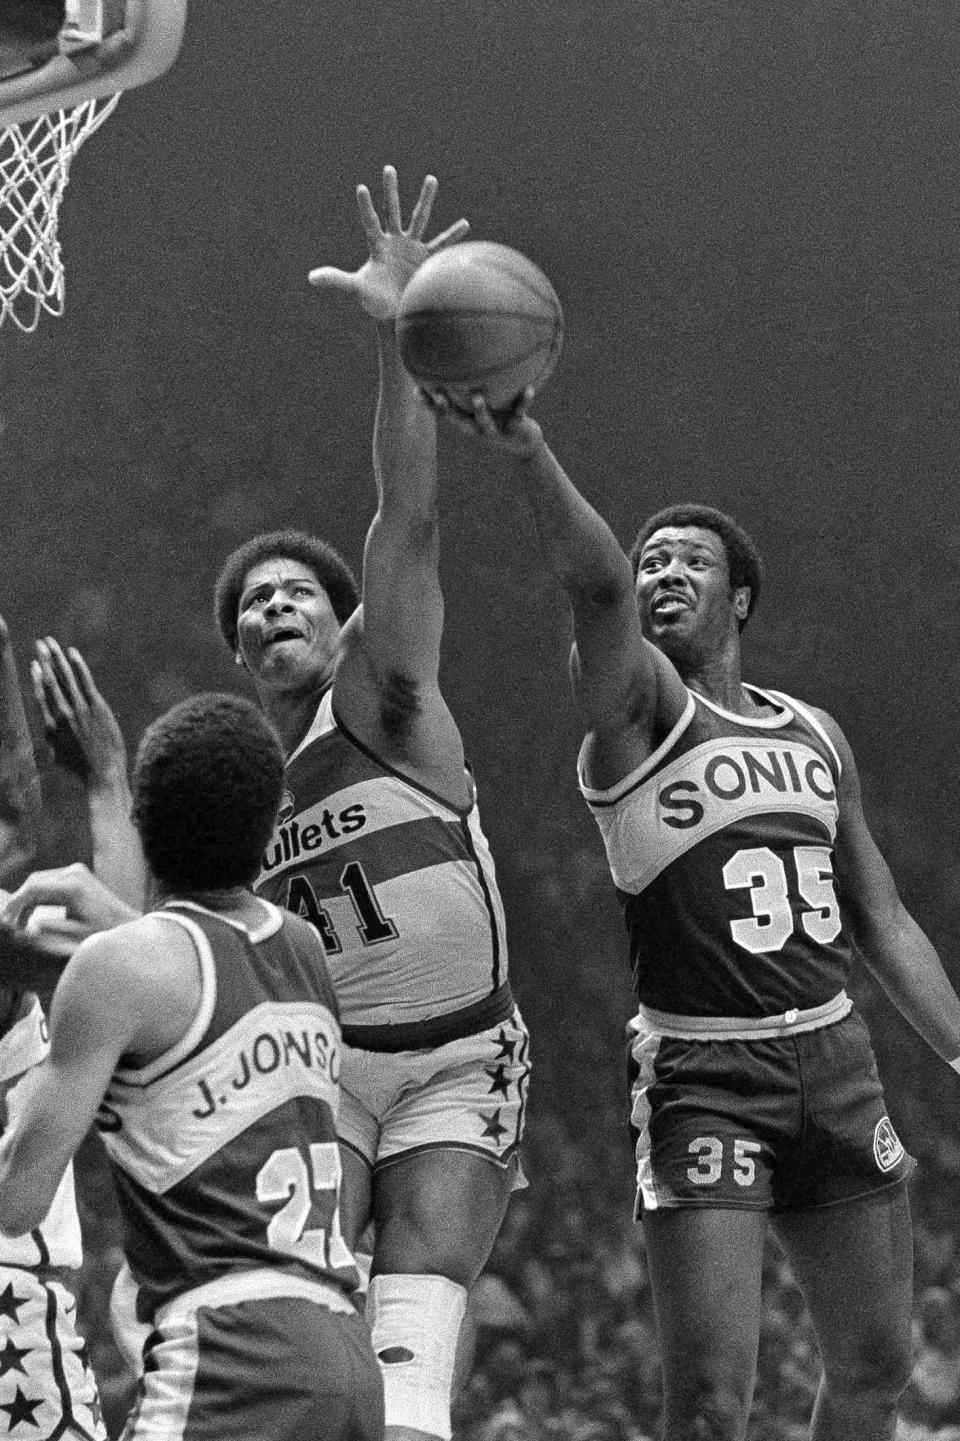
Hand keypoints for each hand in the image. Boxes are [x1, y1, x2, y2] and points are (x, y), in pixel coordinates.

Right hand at [2, 862, 139, 949]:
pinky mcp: (77, 873)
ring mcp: (76, 871)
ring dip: (27, 899)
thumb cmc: (102, 932)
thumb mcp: (75, 935)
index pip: (33, 888)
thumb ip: (49, 931)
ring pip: (39, 881)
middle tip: (8, 922)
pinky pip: (49, 882)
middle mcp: (73, 873)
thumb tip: (25, 927)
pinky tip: (31, 914)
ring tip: (18, 922)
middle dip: (18, 901)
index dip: (15, 903)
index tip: (5, 920)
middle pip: (34, 881)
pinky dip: (38, 895)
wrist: (124, 922)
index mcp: (72, 886)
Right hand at [32, 638, 127, 784]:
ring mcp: (79, 710)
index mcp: (49, 727)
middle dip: (44, 659)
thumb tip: (47, 734)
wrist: (102, 775)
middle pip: (49, 681)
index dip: (36, 678)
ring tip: (50, 642)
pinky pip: (85, 681)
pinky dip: (77, 666)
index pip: (39, 696)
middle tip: (39, 643)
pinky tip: (72, 653)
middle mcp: (60, 715)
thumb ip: (51, 740)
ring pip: (64, 678)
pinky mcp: (96, 708)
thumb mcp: (57, 756)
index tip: (34, 664)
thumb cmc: (80, 770)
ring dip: (56, 658)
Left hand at [308, 165, 468, 320]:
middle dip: (390, 191)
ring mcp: (412, 247)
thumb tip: (311, 278)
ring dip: (425, 199)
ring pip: (419, 219)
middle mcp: (394, 241)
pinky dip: (453, 235)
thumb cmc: (374, 301)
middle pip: (392, 211)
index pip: (369, 221)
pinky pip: (441, 245)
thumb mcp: (356, 288)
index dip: (366, 206)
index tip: (361, 188)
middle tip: (388, 168)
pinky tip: (465, 223)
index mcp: (377, 246)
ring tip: (431, 178)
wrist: (396, 314)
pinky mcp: (426, 259)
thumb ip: (336, 280)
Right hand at [422, 386, 543, 458]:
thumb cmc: (499, 416)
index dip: (428, 403)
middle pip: (457, 419)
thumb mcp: (484, 403)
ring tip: (477, 397)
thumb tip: (462, 353)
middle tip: (439, 395)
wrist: (522, 443)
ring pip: (485, 422)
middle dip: (447, 409)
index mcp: (466, 420)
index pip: (442, 412)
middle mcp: (476, 426)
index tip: (415, 388)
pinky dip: (523, 402)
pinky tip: (529, 389)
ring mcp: (494, 430)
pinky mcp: (514, 430)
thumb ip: (473, 384)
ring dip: (481, 410)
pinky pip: (519, 415)